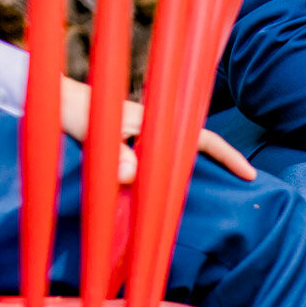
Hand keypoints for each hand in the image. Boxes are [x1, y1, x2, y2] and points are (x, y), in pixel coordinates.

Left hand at [58, 76, 256, 182]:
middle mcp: (155, 131)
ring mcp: (145, 140)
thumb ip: (112, 153)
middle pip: (196, 152)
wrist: (55, 102)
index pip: (202, 139)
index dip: (229, 156)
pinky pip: (159, 169)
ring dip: (194, 181)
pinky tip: (170, 201)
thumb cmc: (75, 111)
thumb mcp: (95, 132)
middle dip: (220, 170)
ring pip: (179, 163)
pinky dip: (168, 184)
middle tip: (242, 194)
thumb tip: (131, 175)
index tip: (250, 175)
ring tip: (210, 205)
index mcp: (155, 123)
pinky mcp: (132, 150)